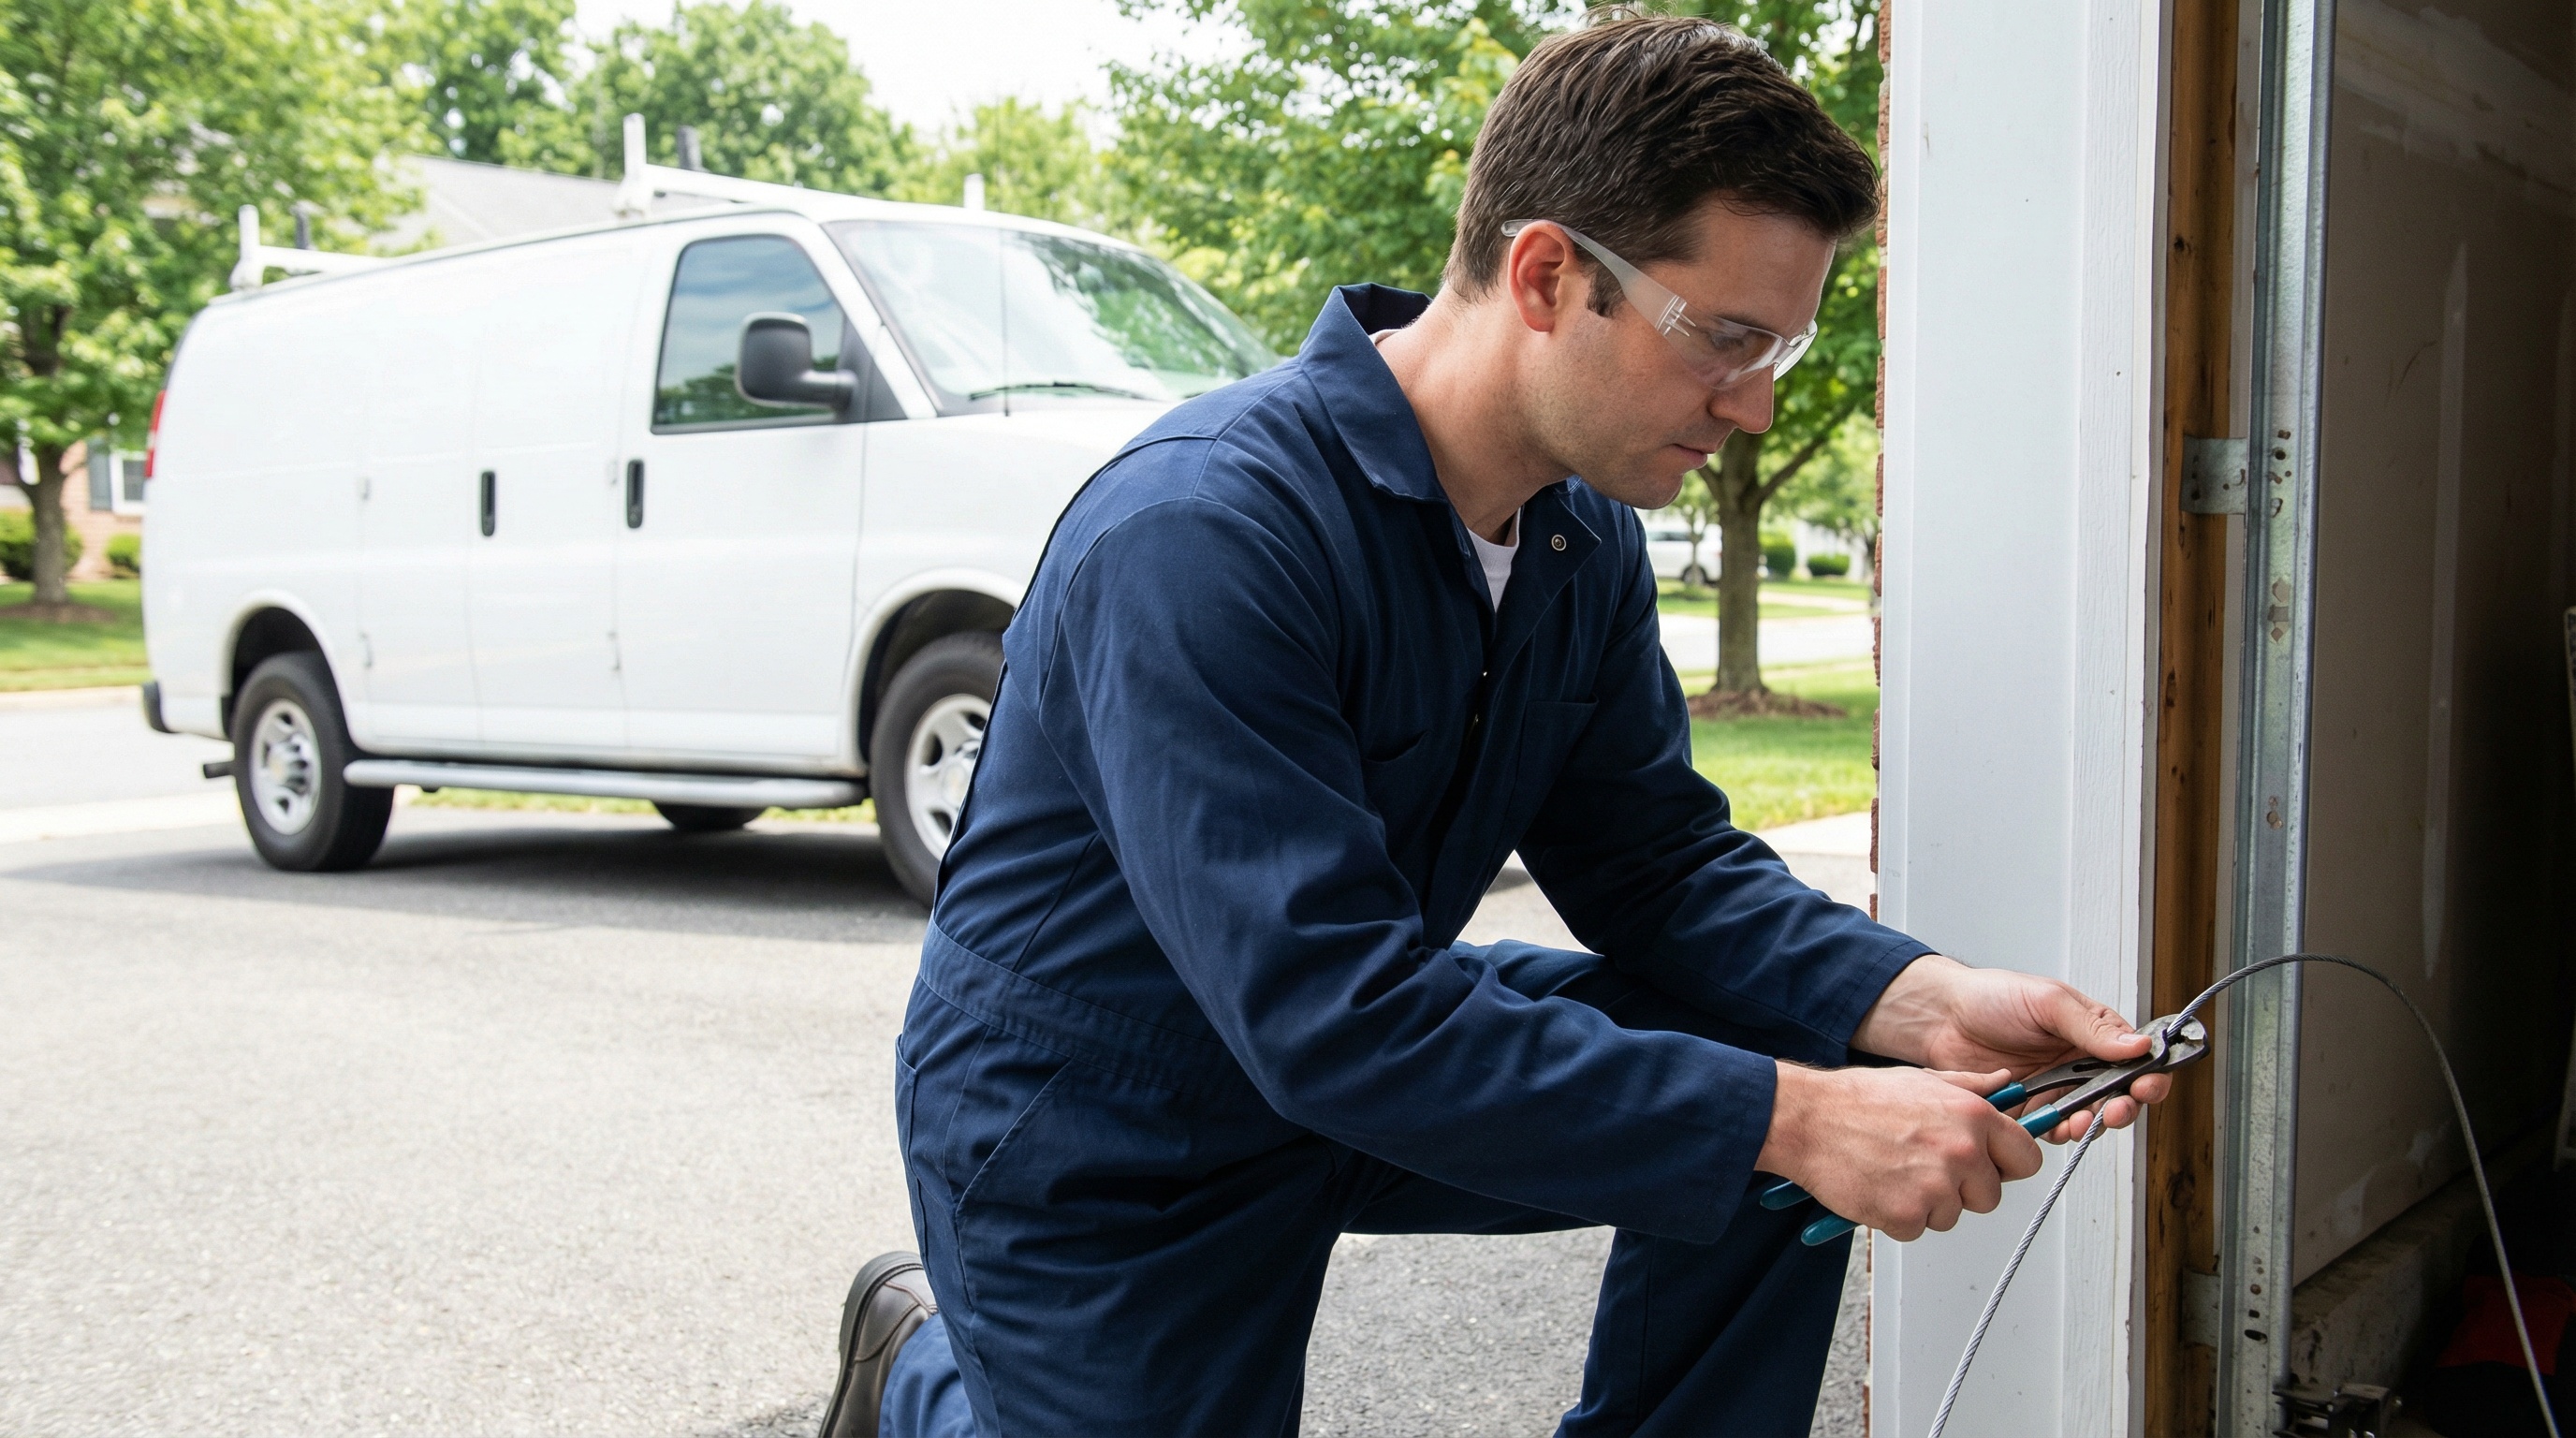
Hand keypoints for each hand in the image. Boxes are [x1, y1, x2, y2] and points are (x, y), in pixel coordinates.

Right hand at [1756, 1061, 2041, 1240]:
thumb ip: (1970, 1086)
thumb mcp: (1921, 1079)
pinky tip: (1879, 1188)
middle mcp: (1961, 1151)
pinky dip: (1897, 1216)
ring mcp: (1936, 1186)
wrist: (1807, 1119)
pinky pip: (1917, 1229)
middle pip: (1990, 1196)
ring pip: (1952, 1215)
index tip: (1992, 1167)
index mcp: (1972, 1116)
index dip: (2008, 1166)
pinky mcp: (1907, 1215)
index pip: (2027, 1159)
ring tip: (1893, 1172)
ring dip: (1926, 1203)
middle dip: (1963, 1190)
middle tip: (1925, 1170)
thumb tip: (2005, 1084)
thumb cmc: (1856, 1099)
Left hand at [1849, 955, 2173, 1141]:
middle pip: (2118, 1094)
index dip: (2149, 1074)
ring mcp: (2056, 1088)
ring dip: (2093, 1122)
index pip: (2135, 1058)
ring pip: (2089, 1116)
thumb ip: (2091, 1027)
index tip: (2148, 1085)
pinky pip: (2053, 1128)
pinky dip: (2058, 1132)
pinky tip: (2057, 1127)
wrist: (1941, 1018)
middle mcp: (2078, 1063)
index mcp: (2092, 1032)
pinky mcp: (2031, 1109)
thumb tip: (2137, 1045)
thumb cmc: (1991, 998)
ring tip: (2084, 1120)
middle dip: (2125, 1106)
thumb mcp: (2047, 1002)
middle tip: (2119, 1109)